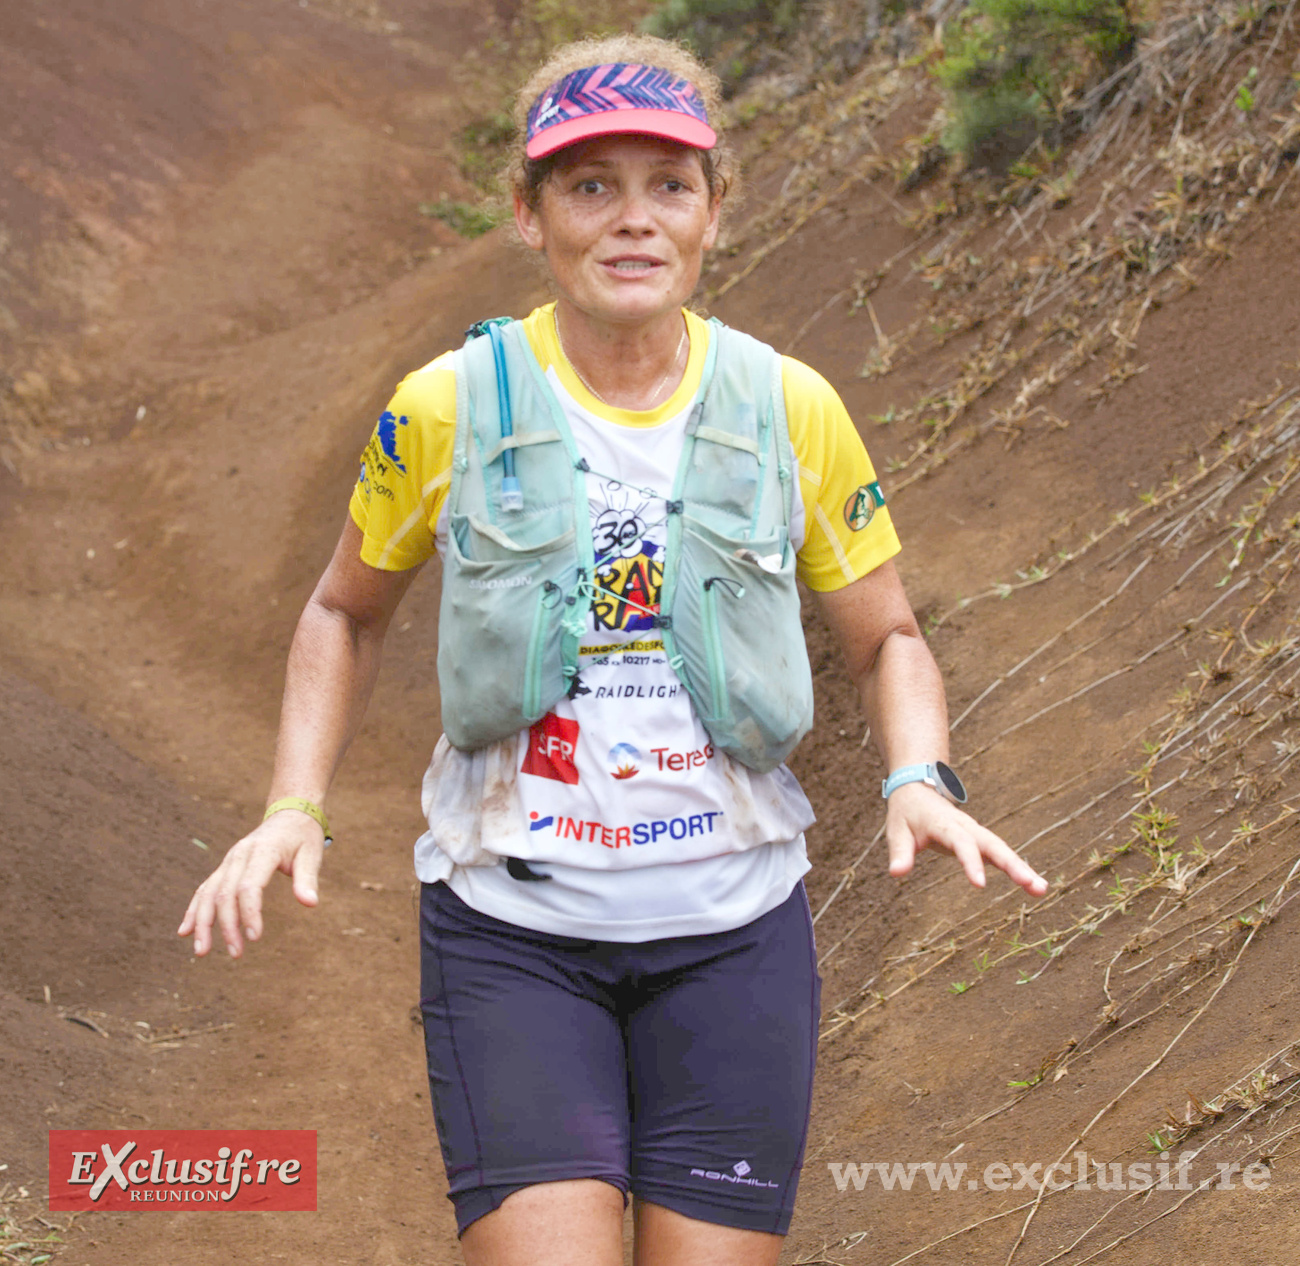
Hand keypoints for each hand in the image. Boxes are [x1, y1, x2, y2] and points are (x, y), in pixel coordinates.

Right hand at [177, 809, 325, 956]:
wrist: (290, 813)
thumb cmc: (303, 836)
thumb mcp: (312, 853)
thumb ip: (308, 878)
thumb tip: (310, 904)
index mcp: (263, 851)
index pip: (249, 886)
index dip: (249, 912)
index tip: (255, 937)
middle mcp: (240, 854)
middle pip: (225, 893)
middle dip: (227, 926)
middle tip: (236, 953)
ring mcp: (229, 860)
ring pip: (208, 893)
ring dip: (203, 923)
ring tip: (202, 952)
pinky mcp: (225, 867)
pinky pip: (204, 889)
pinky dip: (193, 910)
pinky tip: (185, 931)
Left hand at [885, 783, 1047, 896]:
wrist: (917, 788)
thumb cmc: (906, 813)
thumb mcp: (896, 831)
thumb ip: (899, 852)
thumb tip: (896, 874)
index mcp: (945, 824)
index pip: (961, 843)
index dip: (971, 862)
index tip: (980, 886)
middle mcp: (967, 827)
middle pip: (994, 845)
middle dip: (1013, 865)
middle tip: (1032, 885)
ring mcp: (977, 833)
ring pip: (1003, 850)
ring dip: (1022, 868)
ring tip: (1041, 890)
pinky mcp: (981, 841)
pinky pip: (1002, 855)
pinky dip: (1018, 868)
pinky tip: (1035, 886)